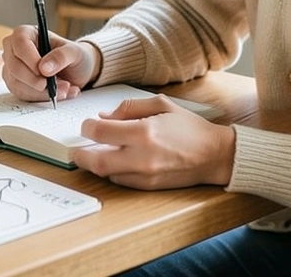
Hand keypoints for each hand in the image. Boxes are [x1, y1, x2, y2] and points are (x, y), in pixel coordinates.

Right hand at [1, 25, 98, 101]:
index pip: (20, 42)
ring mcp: (13, 68)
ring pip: (17, 84)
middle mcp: (15, 49)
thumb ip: (61, 57)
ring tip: (64, 88)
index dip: (31, 59)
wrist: (76, 70)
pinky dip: (41, 97)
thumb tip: (44, 68)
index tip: (45, 72)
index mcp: (27, 33)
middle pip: (14, 66)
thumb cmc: (73, 55)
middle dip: (35, 80)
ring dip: (42, 91)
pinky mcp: (16, 84)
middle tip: (55, 85)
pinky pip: (22, 94)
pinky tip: (56, 93)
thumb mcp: (74, 52)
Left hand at [71, 95, 235, 189]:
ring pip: (107, 174)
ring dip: (98, 163)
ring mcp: (145, 175)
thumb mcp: (161, 104)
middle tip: (75, 150)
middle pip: (96, 162)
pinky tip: (117, 161)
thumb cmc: (190, 127)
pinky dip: (114, 172)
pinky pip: (122, 181)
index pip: (100, 132)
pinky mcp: (150, 187)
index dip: (87, 127)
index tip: (87, 125)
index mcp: (144, 132)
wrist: (215, 155)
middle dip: (80, 156)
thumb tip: (104, 116)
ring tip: (98, 152)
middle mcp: (142, 157)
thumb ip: (129, 107)